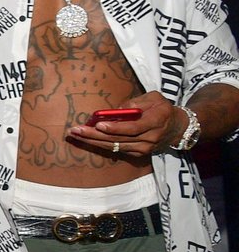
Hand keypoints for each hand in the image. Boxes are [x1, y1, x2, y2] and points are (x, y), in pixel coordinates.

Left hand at [67, 91, 181, 156]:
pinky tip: (86, 139)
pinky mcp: (137, 153)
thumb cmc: (162, 108)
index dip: (115, 128)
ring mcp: (144, 148)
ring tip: (74, 134)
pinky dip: (100, 144)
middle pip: (119, 139)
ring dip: (92, 141)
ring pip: (114, 146)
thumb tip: (114, 111)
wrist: (178, 127)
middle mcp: (149, 138)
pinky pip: (116, 149)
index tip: (98, 124)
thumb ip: (135, 103)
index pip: (133, 128)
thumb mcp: (153, 98)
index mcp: (155, 122)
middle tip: (75, 130)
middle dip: (94, 135)